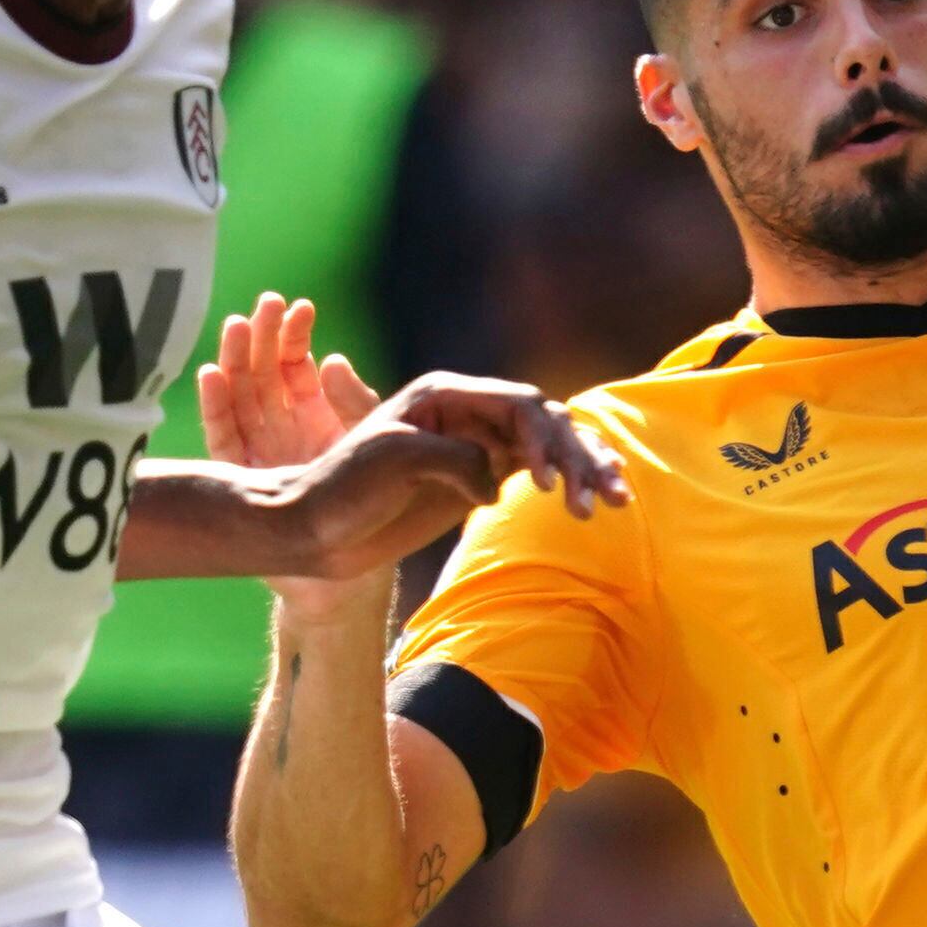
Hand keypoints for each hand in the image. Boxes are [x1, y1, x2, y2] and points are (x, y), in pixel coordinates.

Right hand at [196, 293, 378, 472]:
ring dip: (235, 359)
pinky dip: (213, 405)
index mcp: (312, 412)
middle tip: (269, 301)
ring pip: (238, 396)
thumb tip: (331, 359)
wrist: (361, 545)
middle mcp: (281, 425)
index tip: (302, 308)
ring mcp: (259, 448)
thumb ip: (354, 401)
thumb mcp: (371, 436)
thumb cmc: (370, 484)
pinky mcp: (241, 474)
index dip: (295, 334)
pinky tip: (211, 372)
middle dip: (263, 335)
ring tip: (237, 324)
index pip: (295, 363)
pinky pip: (222, 437)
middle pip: (262, 373)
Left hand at [365, 372, 630, 523]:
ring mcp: (476, 446)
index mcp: (443, 395)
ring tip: (615, 503)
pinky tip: (597, 504)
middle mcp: (466, 414)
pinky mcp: (480, 478)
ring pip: (550, 446)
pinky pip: (539, 472)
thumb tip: (499, 482)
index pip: (516, 403)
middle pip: (543, 422)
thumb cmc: (340, 488)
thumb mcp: (396, 461)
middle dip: (578, 455)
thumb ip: (457, 459)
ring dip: (586, 469)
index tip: (544, 481)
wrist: (311, 531)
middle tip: (600, 498)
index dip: (542, 437)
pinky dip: (571, 485)